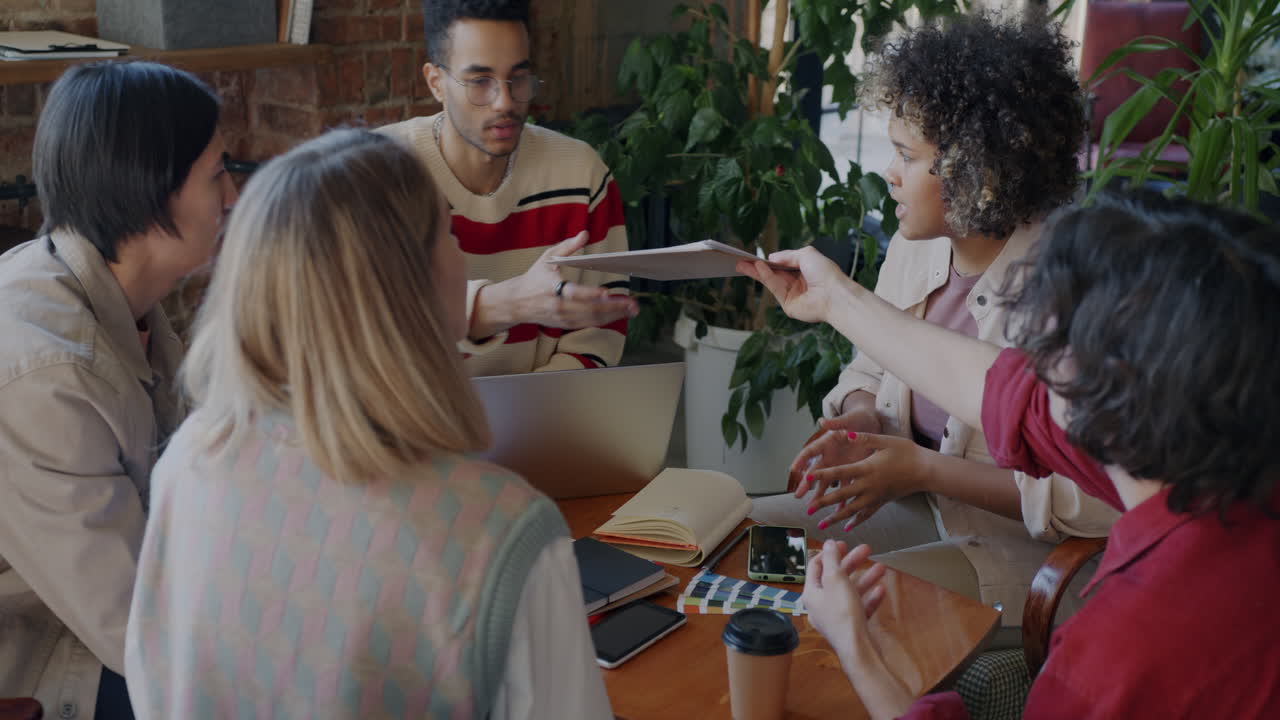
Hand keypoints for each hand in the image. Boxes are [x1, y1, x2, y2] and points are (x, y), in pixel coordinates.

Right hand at [473, 232, 638, 336]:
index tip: (606, 292)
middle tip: (632, 303)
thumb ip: (568, 246)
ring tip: (632, 310)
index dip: (590, 294)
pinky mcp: (566, 324)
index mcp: (552, 288)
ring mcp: (563, 318)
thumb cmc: (535, 277)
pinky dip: (605, 319)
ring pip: (592, 319)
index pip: (573, 293)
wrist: (517, 303)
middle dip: (613, 308)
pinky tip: (618, 313)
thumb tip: (585, 234)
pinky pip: (589, 323)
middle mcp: (559, 306)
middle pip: (589, 310)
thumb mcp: (547, 258)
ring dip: (614, 315)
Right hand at [736, 247, 850, 324]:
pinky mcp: (788, 305)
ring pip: (771, 281)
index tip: (755, 256)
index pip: (783, 265)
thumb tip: (771, 257)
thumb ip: (788, 255)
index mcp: (804, 271)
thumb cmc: (826, 273)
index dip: (769, 261)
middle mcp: (797, 283)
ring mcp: (792, 295)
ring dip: (757, 272)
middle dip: (757, 267)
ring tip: (743, 264)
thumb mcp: (806, 254)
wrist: (834, 294)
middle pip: (773, 274)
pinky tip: (759, 268)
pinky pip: (775, 289)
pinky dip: (766, 278)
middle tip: (741, 262)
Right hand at [790, 410, 882, 498]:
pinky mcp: (851, 471)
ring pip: (827, 482)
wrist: (872, 424)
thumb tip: (823, 420)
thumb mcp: (849, 419)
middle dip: (806, 484)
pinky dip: (842, 497)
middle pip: (815, 471)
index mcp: (827, 441)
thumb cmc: (858, 418)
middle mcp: (830, 455)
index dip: (801, 460)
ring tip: (814, 507)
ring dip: (821, 495)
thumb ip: (837, 422)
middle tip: (798, 495)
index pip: (810, 451)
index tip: (793, 469)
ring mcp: (839, 464)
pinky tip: (839, 509)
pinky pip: (844, 486)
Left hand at [802, 540, 886, 662]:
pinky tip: (882, 590)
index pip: (816, 567)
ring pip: (850, 592)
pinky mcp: (850, 626)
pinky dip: (869, 598)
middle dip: (852, 562)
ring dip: (865, 578)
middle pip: (836, 577)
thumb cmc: (843, 613)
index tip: (842, 543)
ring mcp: (836, 617)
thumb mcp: (836, 580)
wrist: (857, 650)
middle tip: (867, 549)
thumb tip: (828, 543)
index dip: (828, 553)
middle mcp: (821, 605)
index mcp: (811, 593)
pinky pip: (859, 607)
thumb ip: (832, 559)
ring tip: (882, 568)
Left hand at [805, 432, 931, 531]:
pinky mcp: (882, 501)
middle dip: (824, 503)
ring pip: (852, 510)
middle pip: (842, 496)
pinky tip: (846, 527)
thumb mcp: (884, 440)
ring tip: (821, 525)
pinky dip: (856, 521)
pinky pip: (867, 514)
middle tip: (808, 509)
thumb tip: (845, 434)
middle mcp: (869, 485)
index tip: (808, 478)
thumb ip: (863, 438)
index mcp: (867, 468)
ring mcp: (876, 496)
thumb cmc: (906, 452)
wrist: (925, 470)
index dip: (823, 475)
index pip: (840, 472)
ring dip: (835, 518)